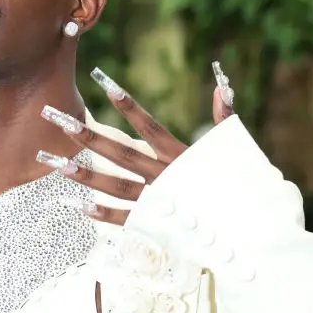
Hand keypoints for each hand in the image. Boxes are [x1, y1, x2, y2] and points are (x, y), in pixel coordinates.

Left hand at [37, 66, 233, 225]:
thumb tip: (221, 84)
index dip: (128, 104)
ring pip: (116, 186)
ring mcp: (160, 202)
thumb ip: (224, 116)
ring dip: (87, 176)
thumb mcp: (232, 148)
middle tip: (60, 121)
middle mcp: (166, 177)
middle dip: (89, 137)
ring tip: (59, 165)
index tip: (104, 83)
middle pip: (121, 153)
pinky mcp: (159, 226)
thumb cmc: (243, 185)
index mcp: (181, 156)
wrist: (253, 229)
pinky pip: (127, 219)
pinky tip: (80, 206)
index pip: (149, 125)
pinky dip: (105, 215)